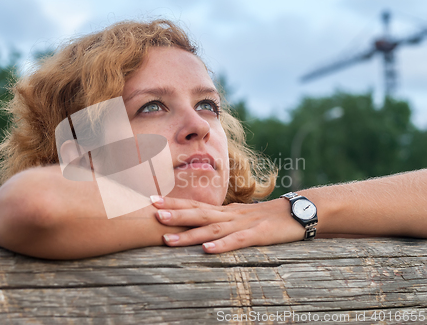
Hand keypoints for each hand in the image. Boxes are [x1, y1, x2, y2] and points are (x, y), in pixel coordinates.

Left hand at [151, 196, 305, 252]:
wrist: (299, 211)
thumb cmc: (267, 217)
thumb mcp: (241, 217)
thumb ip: (222, 219)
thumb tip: (201, 223)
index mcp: (225, 211)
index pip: (195, 204)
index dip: (173, 202)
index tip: (150, 199)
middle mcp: (230, 215)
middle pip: (199, 213)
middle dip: (174, 214)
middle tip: (152, 213)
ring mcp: (244, 224)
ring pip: (212, 228)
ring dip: (189, 234)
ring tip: (168, 239)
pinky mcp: (259, 235)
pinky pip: (238, 241)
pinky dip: (222, 245)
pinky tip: (207, 250)